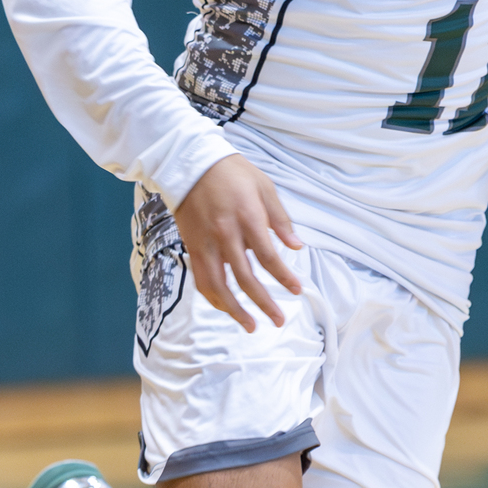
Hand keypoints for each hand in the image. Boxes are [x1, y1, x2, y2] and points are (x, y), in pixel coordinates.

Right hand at [174, 156, 303, 333]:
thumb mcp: (264, 187)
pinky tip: (226, 307)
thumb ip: (280, 219)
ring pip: (218, 286)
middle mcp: (225, 234)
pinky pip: (202, 279)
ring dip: (234, 310)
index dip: (283, 277)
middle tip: (278, 320)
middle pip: (245, 278)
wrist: (190, 162)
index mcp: (247, 217)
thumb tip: (297, 246)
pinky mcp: (192, 246)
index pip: (267, 256)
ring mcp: (206, 242)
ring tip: (250, 326)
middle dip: (263, 303)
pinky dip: (214, 297)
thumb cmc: (233, 172)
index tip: (296, 290)